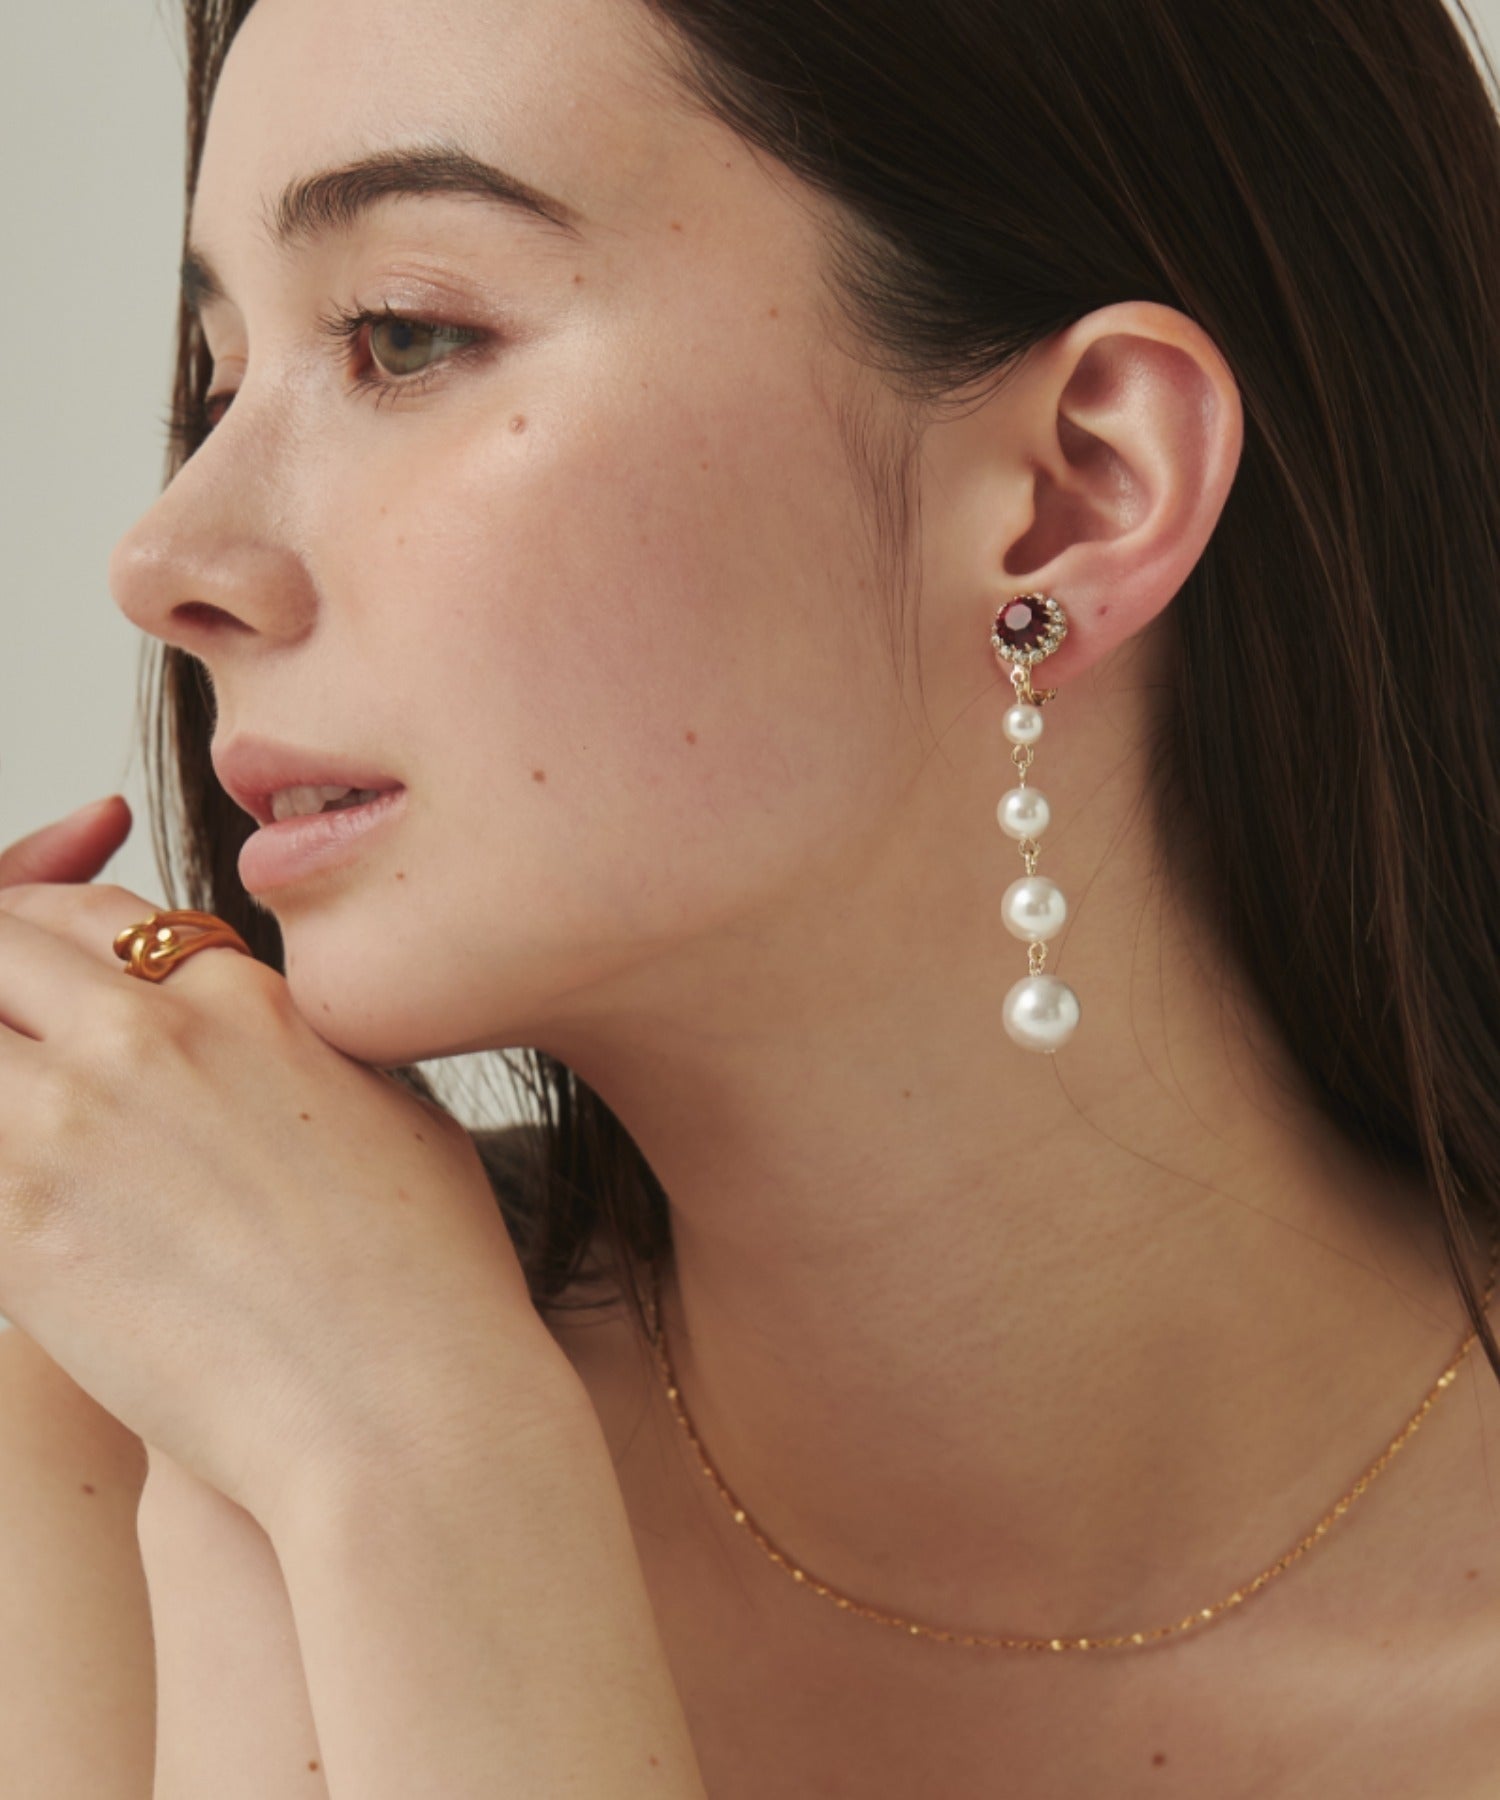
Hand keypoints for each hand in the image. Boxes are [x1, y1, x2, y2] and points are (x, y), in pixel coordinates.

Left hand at [0, 795, 571, 1537]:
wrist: (400, 1403)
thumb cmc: (428, 1280)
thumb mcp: (398, 1118)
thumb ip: (312, 1065)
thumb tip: (284, 1068)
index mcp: (244, 1000)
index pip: (98, 919)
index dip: (46, 938)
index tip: (31, 984)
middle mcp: (149, 1034)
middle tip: (3, 1061)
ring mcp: (72, 1120)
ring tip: (9, 1142)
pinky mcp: (16, 1224)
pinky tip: (4, 1222)